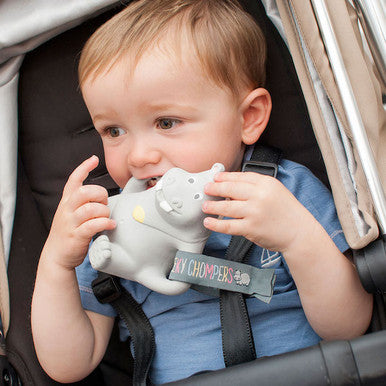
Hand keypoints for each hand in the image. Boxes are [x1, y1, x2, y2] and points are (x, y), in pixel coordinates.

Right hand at [43, 155, 115, 269]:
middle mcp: (67, 210)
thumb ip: (83, 203)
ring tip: (107, 217)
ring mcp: (70, 223)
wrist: (56, 256)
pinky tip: (110, 225)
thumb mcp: (71, 213)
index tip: (94, 159)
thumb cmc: (68, 233)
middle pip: (84, 192)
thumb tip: (102, 197)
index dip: (83, 168)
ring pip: (90, 209)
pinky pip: (93, 225)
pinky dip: (105, 223)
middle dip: (100, 194)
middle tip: (104, 204)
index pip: (73, 180)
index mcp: (67, 202)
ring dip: (104, 211)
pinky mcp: (76, 236)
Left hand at [202, 171, 316, 252]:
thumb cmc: (287, 212)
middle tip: (206, 189)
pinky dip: (216, 224)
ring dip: (212, 206)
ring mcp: (255, 212)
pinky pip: (228, 225)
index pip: (241, 177)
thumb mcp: (275, 191)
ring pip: (227, 207)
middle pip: (230, 189)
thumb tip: (231, 187)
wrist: (300, 233)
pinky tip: (208, 222)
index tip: (215, 177)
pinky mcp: (251, 228)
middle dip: (215, 188)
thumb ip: (256, 187)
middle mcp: (260, 196)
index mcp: (266, 183)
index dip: (225, 177)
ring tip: (205, 206)